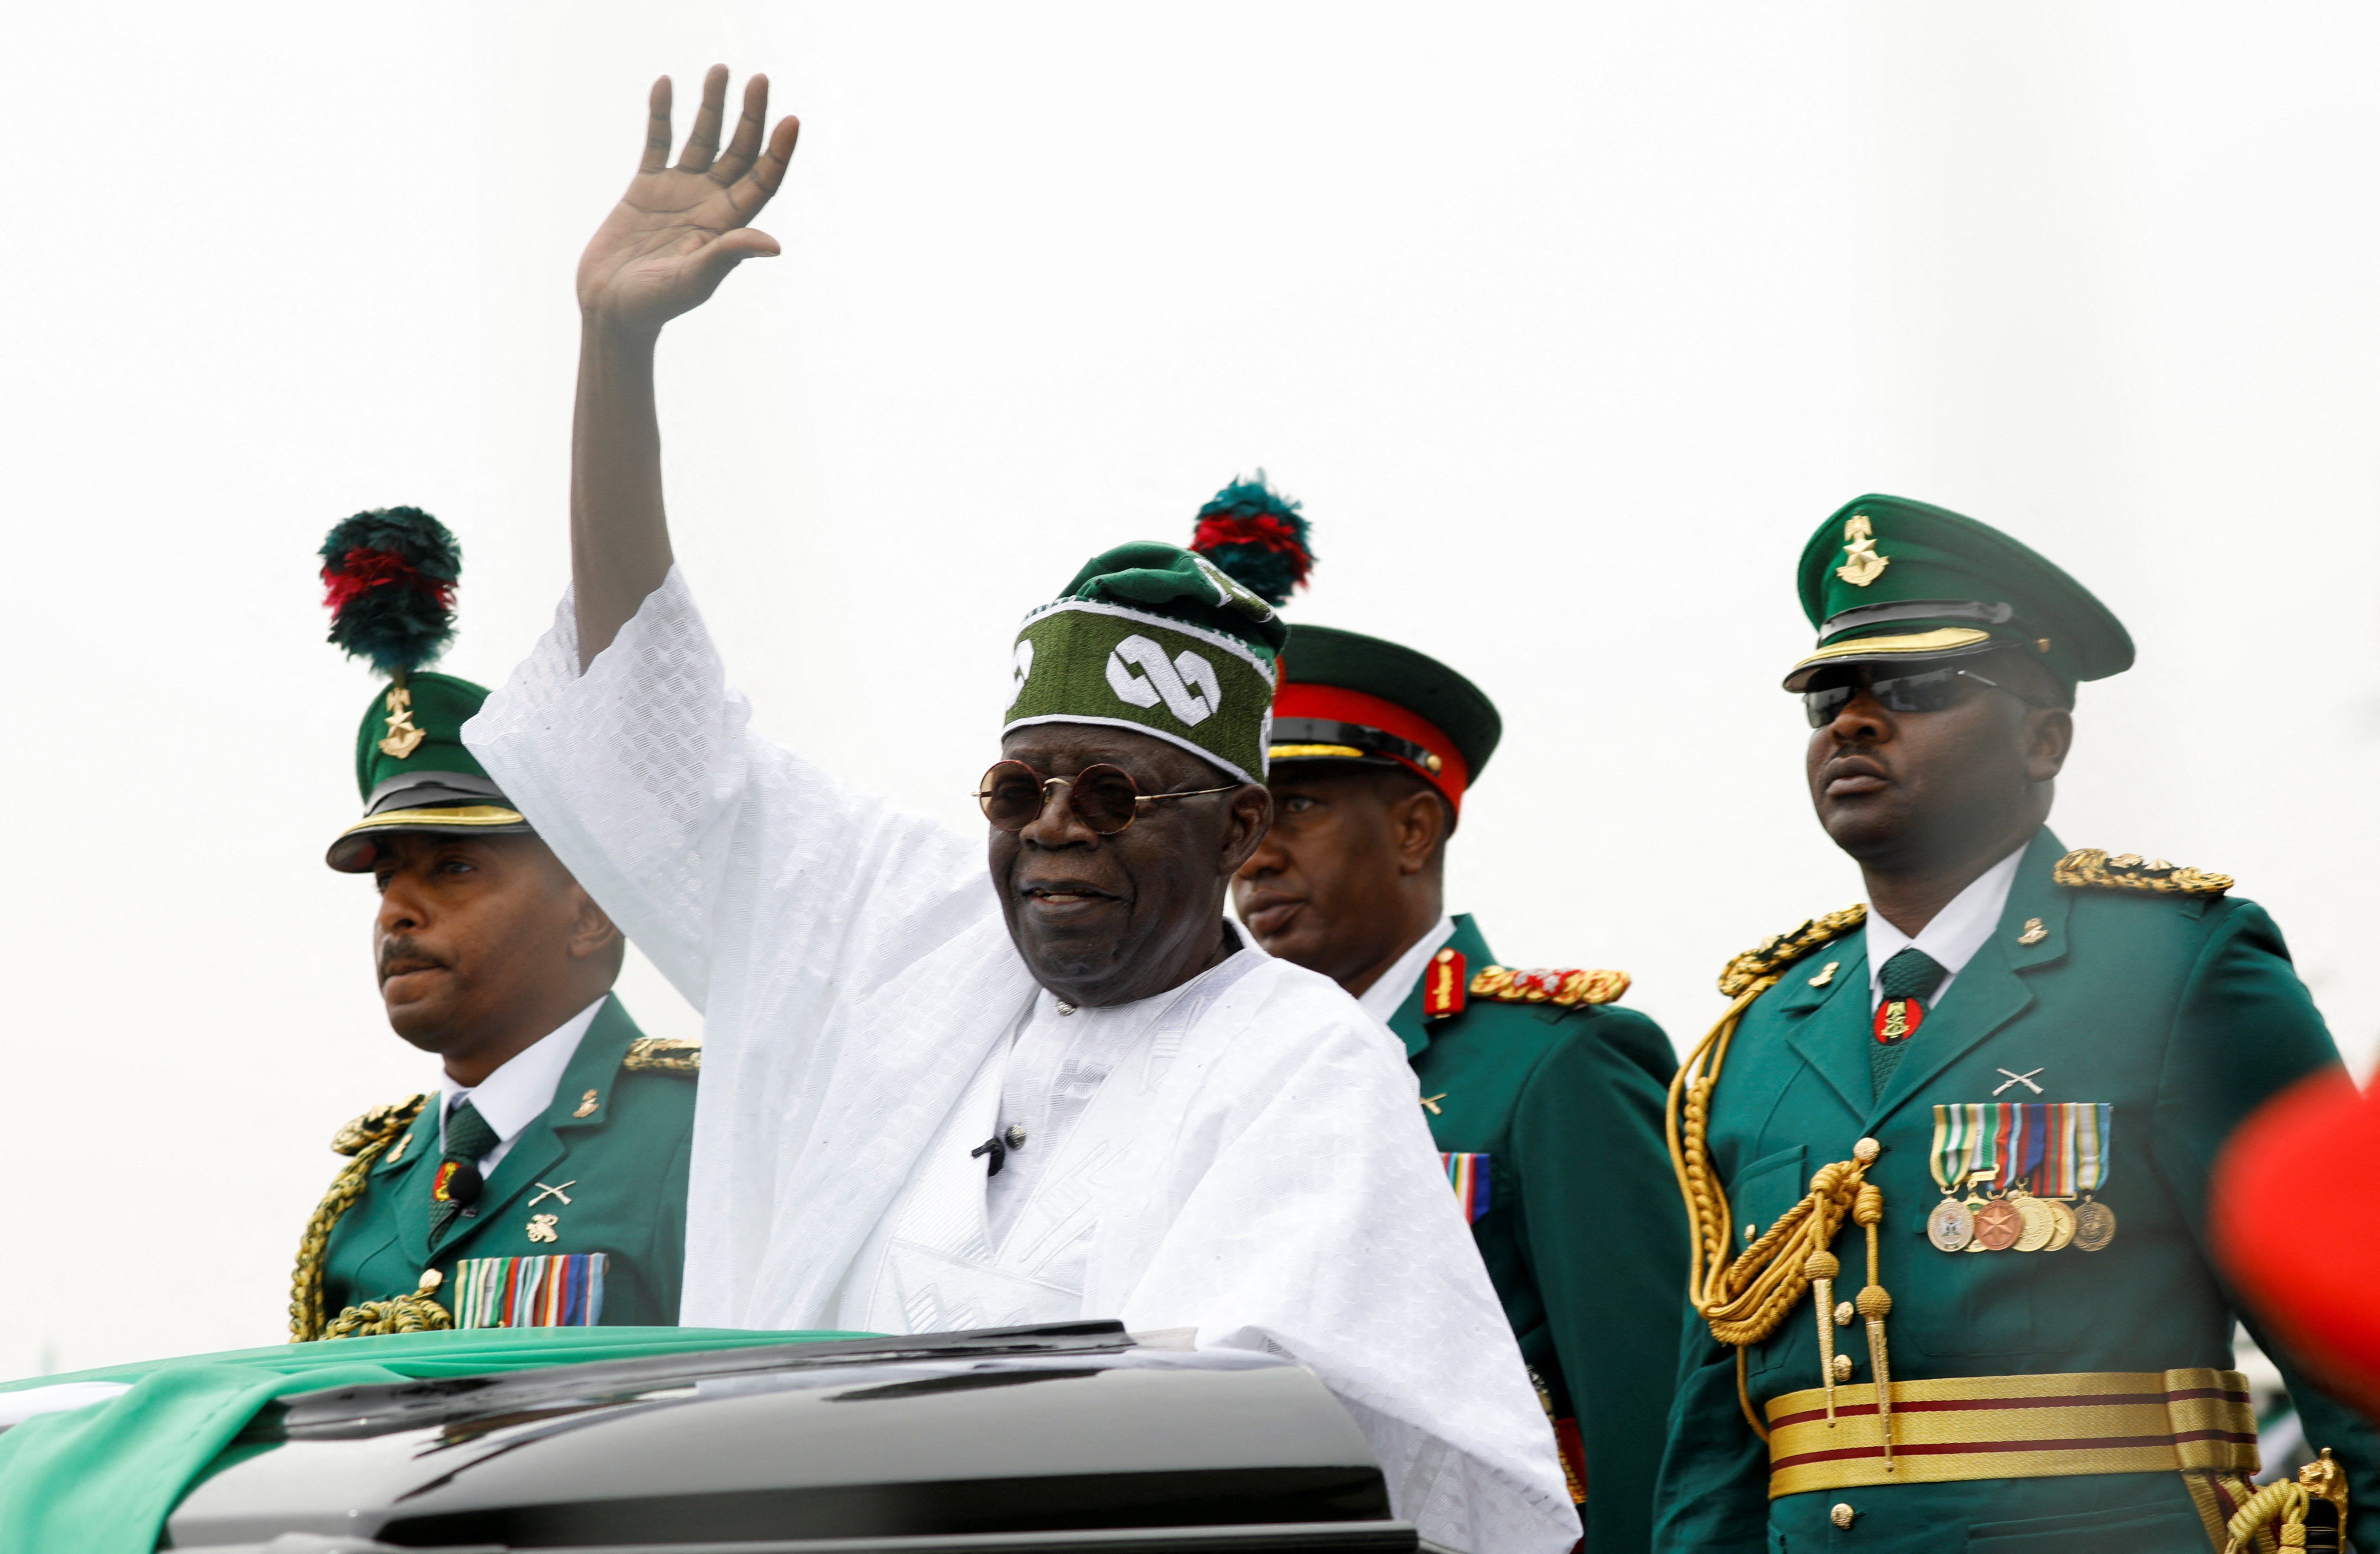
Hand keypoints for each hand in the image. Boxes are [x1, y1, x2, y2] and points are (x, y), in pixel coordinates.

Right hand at [577, 66, 799, 335]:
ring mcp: (678, 192)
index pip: (763, 180)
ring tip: (720, 69)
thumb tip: (775, 245)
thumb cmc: (657, 304)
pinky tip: (666, 84)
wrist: (612, 308)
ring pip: (701, 139)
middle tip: (760, 79)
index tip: (791, 119)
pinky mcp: (645, 187)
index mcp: (728, 225)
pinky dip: (661, 114)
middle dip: (750, 116)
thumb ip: (729, 255)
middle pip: (738, 151)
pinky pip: (657, 142)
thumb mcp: (696, 280)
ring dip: (711, 106)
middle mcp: (709, 203)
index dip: (778, 152)